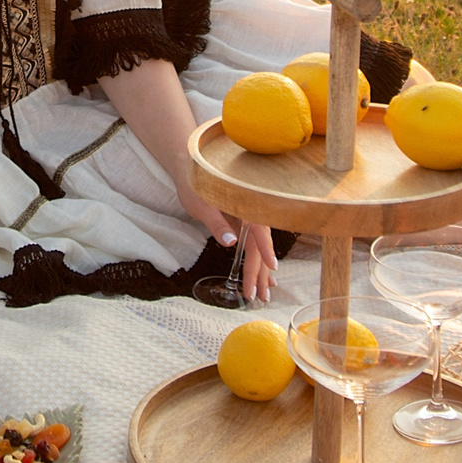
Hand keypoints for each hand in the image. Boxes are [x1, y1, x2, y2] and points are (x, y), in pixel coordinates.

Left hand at [180, 189, 277, 304]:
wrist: (190, 165)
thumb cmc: (195, 182)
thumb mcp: (202, 204)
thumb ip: (217, 223)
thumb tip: (232, 243)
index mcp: (246, 204)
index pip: (260, 231)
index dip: (266, 250)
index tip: (272, 269)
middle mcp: (252, 212)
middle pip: (260, 245)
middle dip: (261, 272)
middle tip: (261, 296)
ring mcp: (249, 217)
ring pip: (258, 247)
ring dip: (261, 270)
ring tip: (265, 293)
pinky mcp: (244, 221)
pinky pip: (254, 243)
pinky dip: (258, 259)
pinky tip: (265, 273)